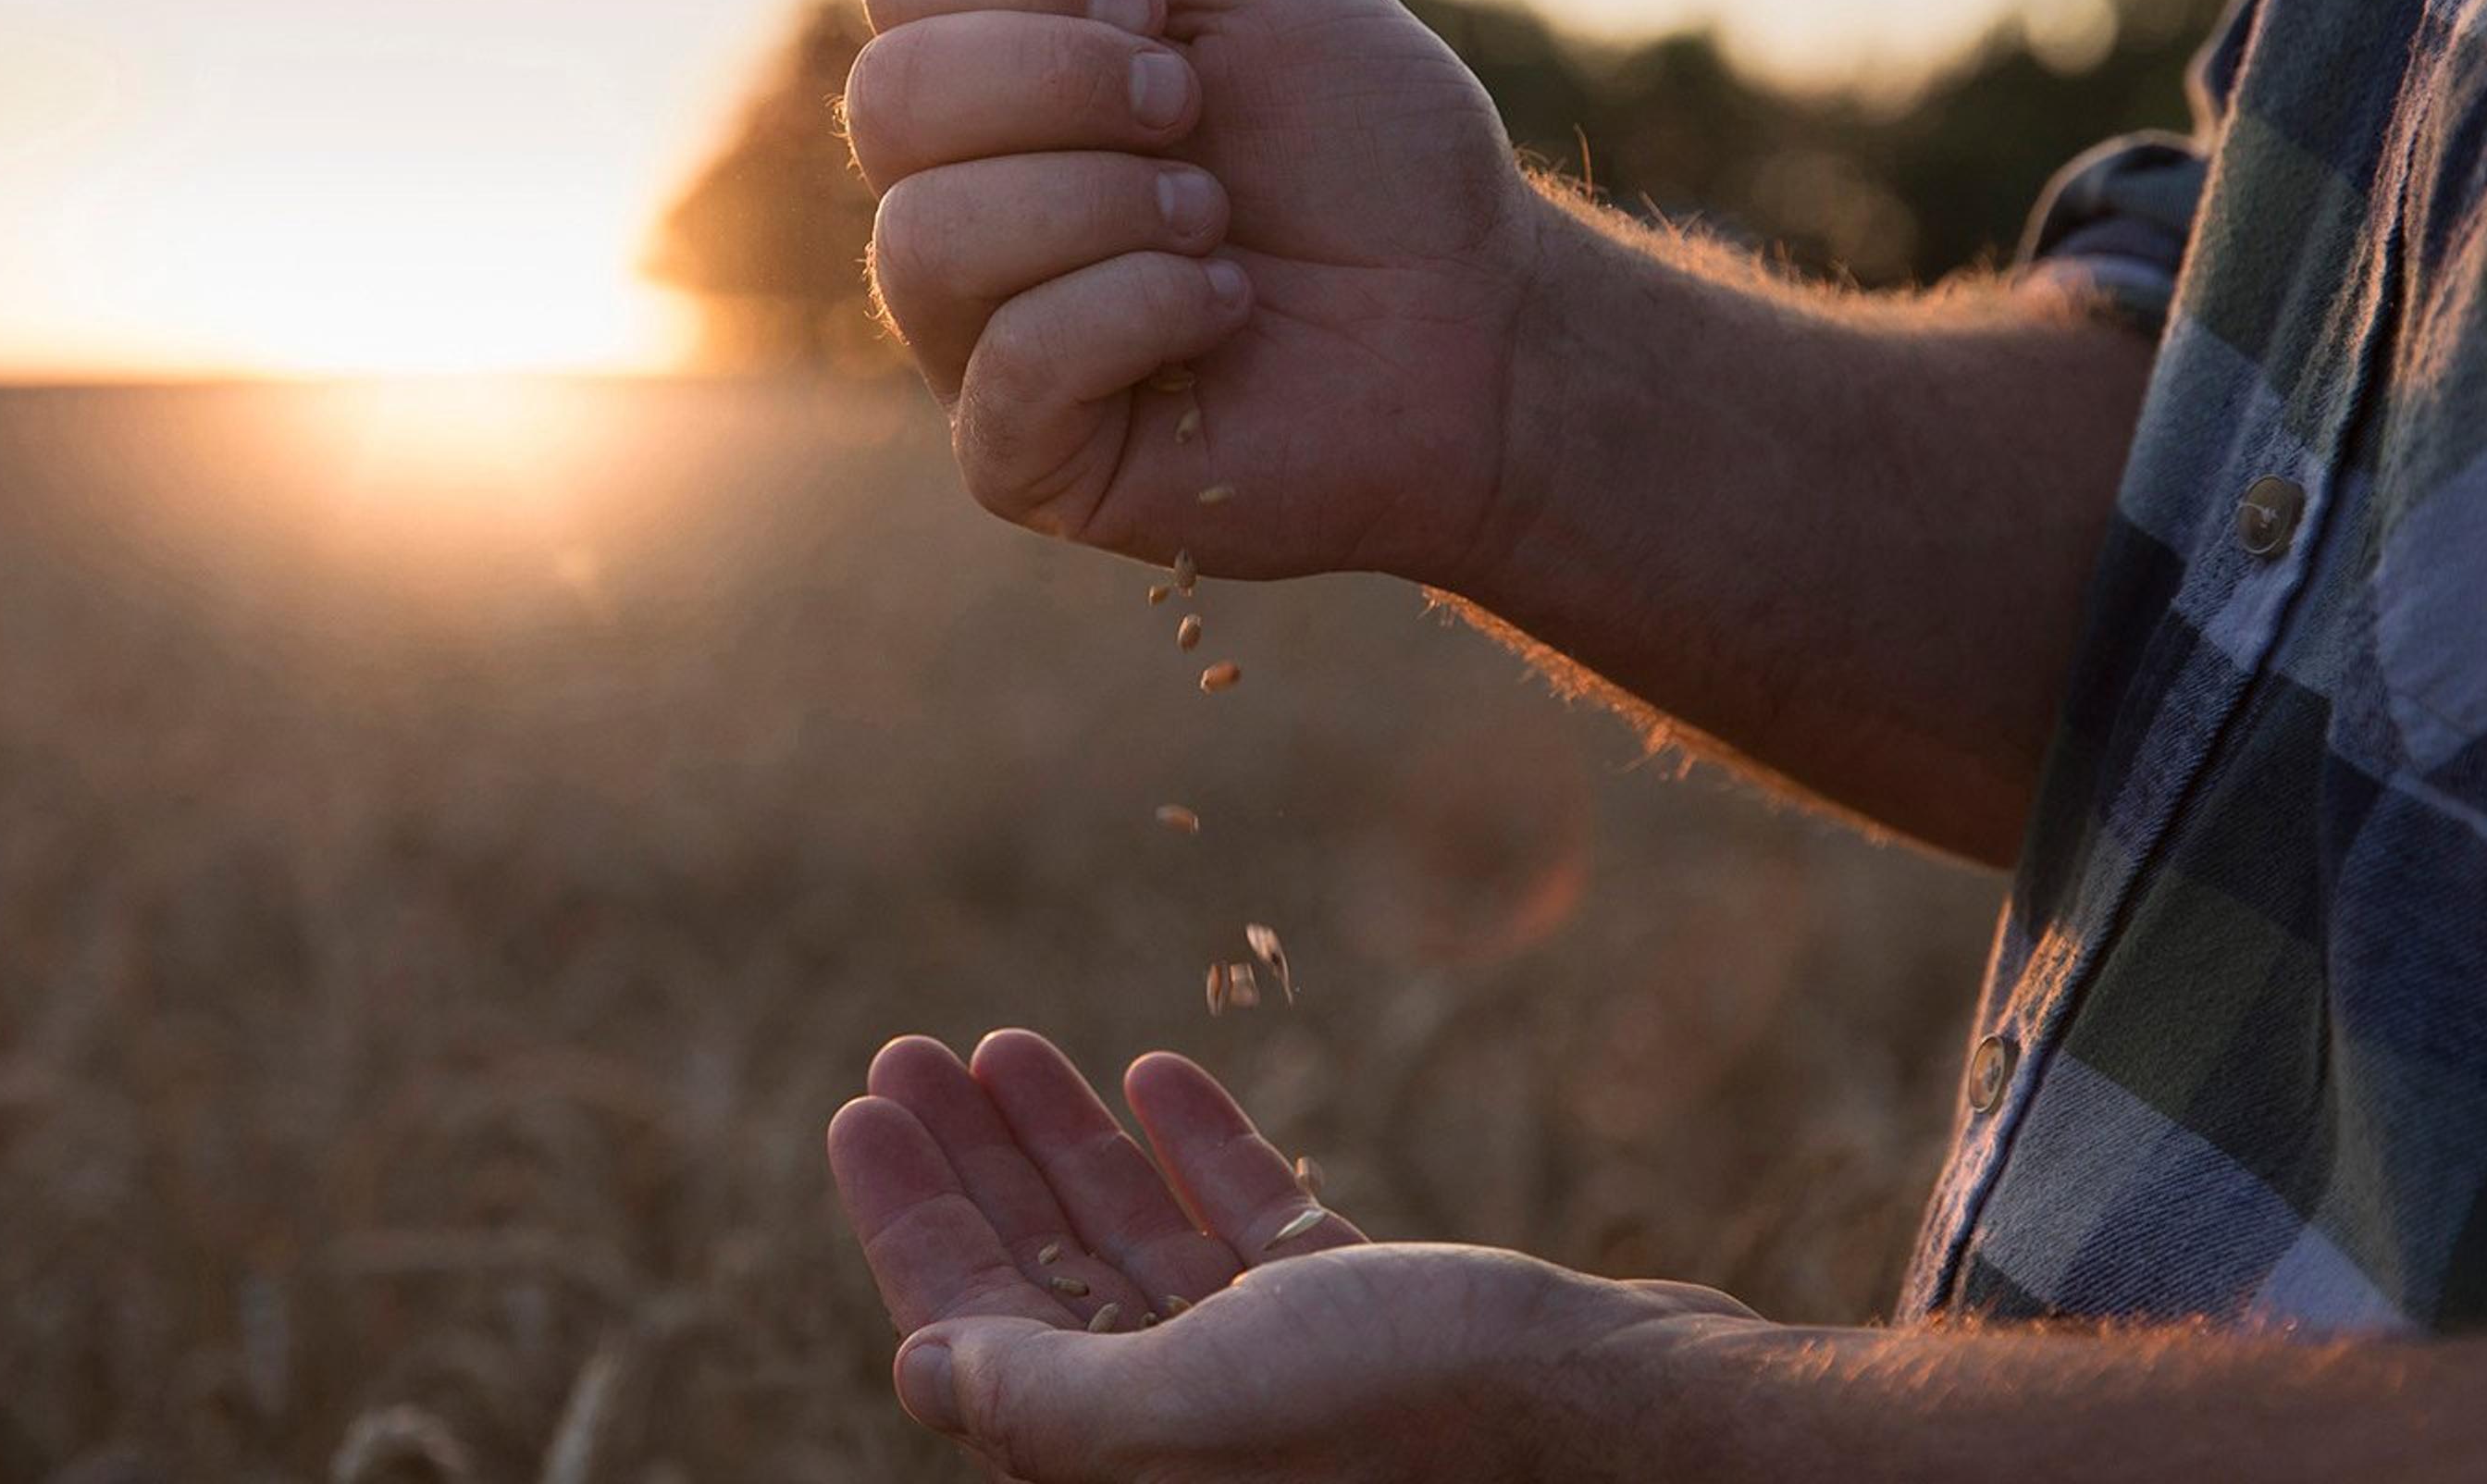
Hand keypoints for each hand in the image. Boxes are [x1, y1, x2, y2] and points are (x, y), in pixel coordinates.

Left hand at [826, 1030, 1763, 1482]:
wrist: (1626, 1415)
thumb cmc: (1412, 1418)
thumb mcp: (1188, 1409)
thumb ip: (1043, 1397)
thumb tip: (920, 1365)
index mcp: (1135, 1462)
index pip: (972, 1333)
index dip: (907, 1219)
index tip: (860, 1107)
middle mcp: (1199, 1429)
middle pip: (1041, 1281)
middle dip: (971, 1166)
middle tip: (908, 1055)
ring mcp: (1290, 1376)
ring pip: (1139, 1247)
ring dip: (1069, 1143)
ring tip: (1004, 1045)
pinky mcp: (1375, 1327)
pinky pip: (1257, 1232)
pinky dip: (1201, 1151)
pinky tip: (1155, 1071)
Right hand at [850, 0, 1557, 585]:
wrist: (1484, 320)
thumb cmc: (1376, 159)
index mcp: (1000, 86)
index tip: (1163, 16)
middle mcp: (961, 204)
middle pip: (886, 100)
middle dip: (1064, 83)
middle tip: (1189, 111)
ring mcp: (977, 340)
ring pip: (925, 239)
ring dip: (1107, 204)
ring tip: (1216, 223)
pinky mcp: (1021, 460)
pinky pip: (1007, 364)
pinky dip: (1137, 311)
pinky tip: (1223, 311)